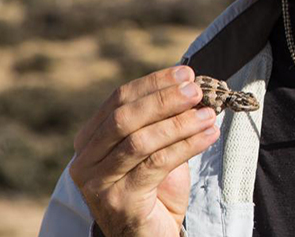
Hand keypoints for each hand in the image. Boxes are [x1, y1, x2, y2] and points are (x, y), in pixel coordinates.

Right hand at [69, 66, 219, 236]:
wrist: (150, 235)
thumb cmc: (155, 190)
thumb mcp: (154, 149)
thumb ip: (161, 120)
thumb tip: (190, 85)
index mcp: (90, 140)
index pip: (119, 100)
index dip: (153, 84)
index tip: (185, 74)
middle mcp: (86, 160)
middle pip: (124, 118)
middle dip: (164, 100)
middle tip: (197, 91)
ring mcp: (98, 183)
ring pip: (140, 141)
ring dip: (179, 124)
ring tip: (208, 114)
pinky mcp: (119, 201)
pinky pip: (156, 164)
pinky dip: (186, 146)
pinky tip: (208, 135)